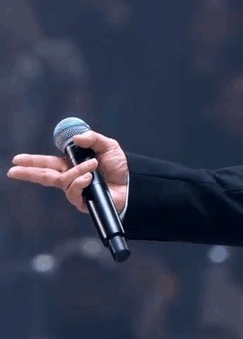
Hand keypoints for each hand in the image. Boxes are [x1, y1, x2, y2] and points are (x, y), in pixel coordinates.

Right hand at [7, 130, 128, 214]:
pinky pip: (73, 191)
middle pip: (45, 176)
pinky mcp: (82, 201)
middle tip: (12, 170)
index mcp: (73, 165)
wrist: (135, 184)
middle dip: (28, 173)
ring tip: (93, 165)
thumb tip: (77, 137)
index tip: (18, 159)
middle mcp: (72, 178)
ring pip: (64, 181)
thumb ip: (93, 139)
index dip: (34, 161)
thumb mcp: (109, 147)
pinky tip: (89, 178)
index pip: (49, 163)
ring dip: (77, 171)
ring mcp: (76, 190)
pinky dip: (80, 181)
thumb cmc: (121, 167)